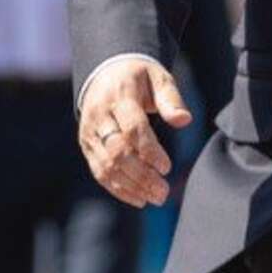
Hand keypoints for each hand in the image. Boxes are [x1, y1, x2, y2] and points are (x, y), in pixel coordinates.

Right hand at [78, 58, 192, 207]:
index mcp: (119, 97)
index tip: (167, 168)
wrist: (104, 73)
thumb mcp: (158, 78)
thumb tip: (184, 120)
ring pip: (106, 165)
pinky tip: (138, 199)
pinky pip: (99, 171)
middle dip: (141, 175)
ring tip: (155, 198)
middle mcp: (99, 116)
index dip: (149, 150)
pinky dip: (118, 188)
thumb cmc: (139, 77)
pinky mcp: (87, 145)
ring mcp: (89, 132)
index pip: (132, 128)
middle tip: (163, 191)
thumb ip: (171, 98)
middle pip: (117, 151)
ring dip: (131, 186)